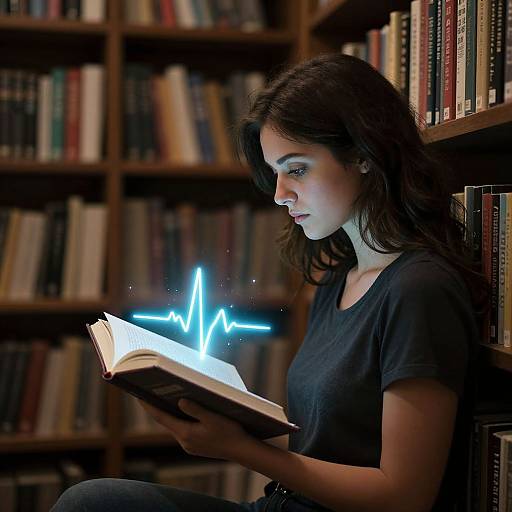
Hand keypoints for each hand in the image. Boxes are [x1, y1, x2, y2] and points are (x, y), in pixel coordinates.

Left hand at [137, 398, 252, 459]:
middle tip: (150, 391)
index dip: (148, 406)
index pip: (161, 418)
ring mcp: (189, 445)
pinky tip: (184, 411)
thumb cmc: (229, 432)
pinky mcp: (195, 445)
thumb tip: (180, 401)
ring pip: (175, 426)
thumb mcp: (213, 418)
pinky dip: (180, 420)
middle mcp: (184, 441)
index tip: (138, 395)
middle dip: (158, 407)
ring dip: (170, 413)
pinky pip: (183, 430)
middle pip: (166, 421)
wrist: (241, 450)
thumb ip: (195, 410)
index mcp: (186, 433)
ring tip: (165, 398)